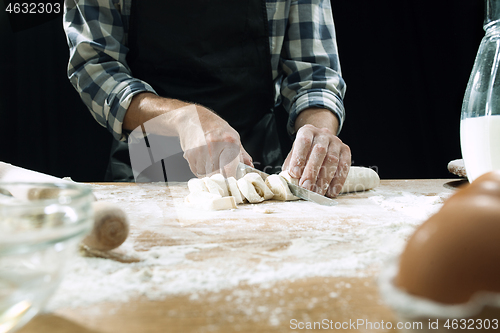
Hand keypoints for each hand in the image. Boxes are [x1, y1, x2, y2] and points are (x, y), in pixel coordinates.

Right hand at [125, 93, 251, 177]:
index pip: (231, 169)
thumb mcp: (232, 136)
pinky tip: (203, 159)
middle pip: (218, 175)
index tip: (233, 183)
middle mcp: (213, 146)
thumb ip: (241, 154)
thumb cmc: (214, 126)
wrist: (191, 117)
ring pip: (207, 175)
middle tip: (223, 174)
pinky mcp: (189, 156)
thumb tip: (249, 167)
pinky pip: (197, 172)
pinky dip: (202, 170)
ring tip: (211, 161)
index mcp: (228, 141)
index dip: (232, 180)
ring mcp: (199, 152)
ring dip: (210, 174)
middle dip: (222, 178)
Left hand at [283, 110, 350, 197]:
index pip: (303, 142)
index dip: (299, 157)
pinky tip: (332, 192)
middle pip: (319, 151)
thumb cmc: (303, 153)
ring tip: (318, 193)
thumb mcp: (294, 156)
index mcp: (307, 131)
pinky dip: (338, 180)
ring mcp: (336, 141)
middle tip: (306, 188)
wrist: (320, 142)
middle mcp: (323, 134)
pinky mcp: (346, 150)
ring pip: (332, 160)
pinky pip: (344, 166)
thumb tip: (289, 184)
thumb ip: (290, 167)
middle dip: (312, 172)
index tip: (294, 174)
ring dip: (325, 179)